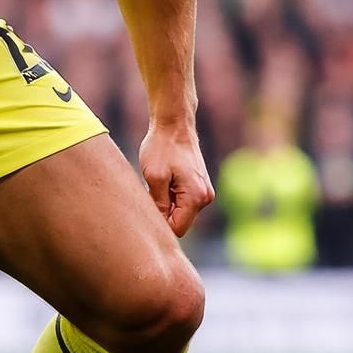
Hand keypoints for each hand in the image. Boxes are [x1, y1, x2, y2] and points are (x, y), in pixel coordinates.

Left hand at [139, 120, 214, 237]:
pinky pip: (183, 202)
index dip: (159, 224)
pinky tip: (162, 181)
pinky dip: (170, 196)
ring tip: (155, 184)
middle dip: (162, 214)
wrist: (174, 123)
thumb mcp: (154, 177)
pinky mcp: (199, 186)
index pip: (177, 229)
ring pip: (180, 212)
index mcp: (196, 197)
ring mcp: (204, 191)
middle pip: (180, 222)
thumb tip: (158, 227)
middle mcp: (205, 197)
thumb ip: (158, 205)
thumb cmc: (162, 147)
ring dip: (165, 204)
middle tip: (148, 194)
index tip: (146, 209)